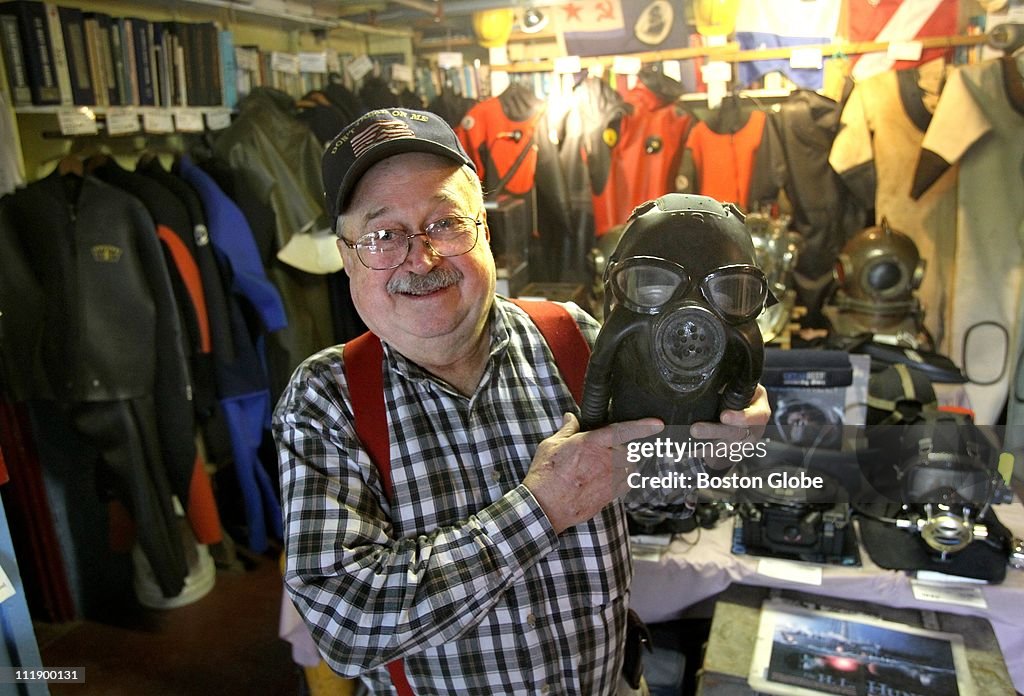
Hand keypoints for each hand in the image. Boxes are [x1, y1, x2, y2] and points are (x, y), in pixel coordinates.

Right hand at [523, 413, 663, 534]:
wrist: (545, 506)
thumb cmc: (546, 475)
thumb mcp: (551, 445)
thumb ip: (566, 430)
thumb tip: (570, 418)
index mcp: (591, 444)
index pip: (622, 431)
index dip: (642, 426)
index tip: (657, 424)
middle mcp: (604, 461)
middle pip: (629, 451)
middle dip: (625, 448)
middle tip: (611, 450)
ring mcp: (610, 480)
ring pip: (631, 468)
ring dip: (626, 463)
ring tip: (610, 464)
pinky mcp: (610, 495)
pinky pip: (627, 484)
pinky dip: (624, 479)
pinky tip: (612, 478)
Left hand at [689, 383, 770, 469]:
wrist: (744, 409)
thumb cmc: (741, 393)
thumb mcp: (743, 385)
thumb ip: (732, 383)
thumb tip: (711, 374)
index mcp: (760, 408)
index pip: (757, 416)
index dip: (742, 417)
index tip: (724, 416)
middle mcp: (755, 429)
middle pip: (736, 433)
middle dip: (714, 432)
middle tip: (695, 430)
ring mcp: (744, 443)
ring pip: (725, 446)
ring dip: (705, 446)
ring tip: (688, 444)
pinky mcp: (732, 451)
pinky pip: (717, 454)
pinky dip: (702, 452)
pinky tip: (688, 450)